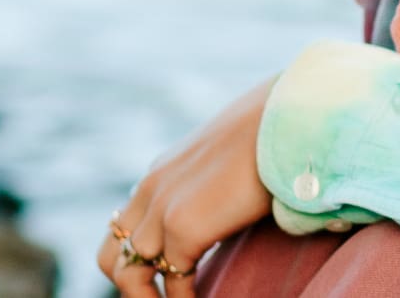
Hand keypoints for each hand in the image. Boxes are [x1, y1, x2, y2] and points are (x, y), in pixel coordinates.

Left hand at [95, 75, 276, 297]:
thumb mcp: (230, 158)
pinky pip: (174, 284)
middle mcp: (152, 190)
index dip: (137, 258)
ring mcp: (162, 209)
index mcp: (162, 173)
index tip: (164, 277)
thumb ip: (216, 182)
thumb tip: (237, 198)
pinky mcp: (184, 227)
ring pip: (129, 275)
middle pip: (111, 257)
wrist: (289, 118)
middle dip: (132, 287)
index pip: (125, 227)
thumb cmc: (276, 132)